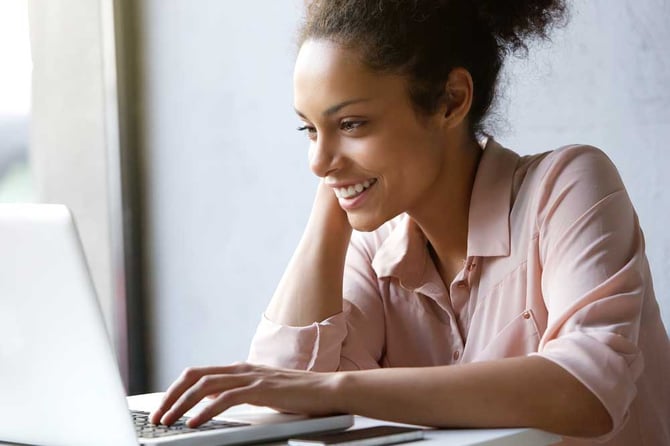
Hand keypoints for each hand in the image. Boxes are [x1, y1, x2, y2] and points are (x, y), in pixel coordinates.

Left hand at [149, 362, 340, 426]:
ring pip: (205, 386)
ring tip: (169, 421)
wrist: (328, 390)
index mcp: (241, 369)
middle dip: (171, 396)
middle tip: (157, 416)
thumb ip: (241, 393)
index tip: (164, 408)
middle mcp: (242, 369)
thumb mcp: (263, 392)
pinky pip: (225, 398)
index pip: (199, 374)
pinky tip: (195, 423)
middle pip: (194, 376)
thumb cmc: (299, 395)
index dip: (177, 390)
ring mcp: (251, 377)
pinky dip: (205, 410)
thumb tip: (215, 403)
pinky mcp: (261, 389)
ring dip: (181, 404)